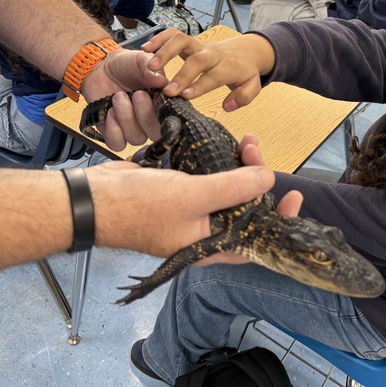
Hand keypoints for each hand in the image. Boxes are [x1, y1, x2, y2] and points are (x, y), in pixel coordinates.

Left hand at [80, 50, 169, 150]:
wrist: (101, 67)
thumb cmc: (125, 65)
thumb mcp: (141, 61)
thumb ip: (152, 70)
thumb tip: (163, 81)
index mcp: (163, 104)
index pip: (172, 120)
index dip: (167, 115)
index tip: (157, 99)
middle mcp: (151, 120)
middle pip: (155, 134)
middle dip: (145, 115)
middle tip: (137, 94)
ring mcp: (132, 128)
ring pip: (136, 139)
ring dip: (126, 118)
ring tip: (118, 96)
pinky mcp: (114, 133)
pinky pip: (117, 144)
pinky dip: (113, 130)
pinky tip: (110, 112)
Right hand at [88, 147, 300, 259]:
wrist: (92, 198)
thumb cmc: (138, 207)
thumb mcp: (192, 196)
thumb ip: (232, 188)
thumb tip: (268, 179)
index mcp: (210, 246)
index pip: (256, 239)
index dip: (278, 220)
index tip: (293, 196)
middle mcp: (204, 232)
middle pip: (244, 208)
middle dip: (256, 179)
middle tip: (256, 150)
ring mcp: (192, 212)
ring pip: (228, 190)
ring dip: (240, 166)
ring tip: (247, 140)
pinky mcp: (180, 192)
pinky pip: (209, 178)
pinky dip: (219, 162)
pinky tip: (228, 144)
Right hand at [142, 28, 275, 110]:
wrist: (245, 50)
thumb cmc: (244, 72)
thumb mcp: (252, 85)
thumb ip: (244, 96)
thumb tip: (227, 106)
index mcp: (227, 67)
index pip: (214, 76)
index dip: (199, 85)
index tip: (184, 95)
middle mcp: (212, 54)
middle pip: (196, 59)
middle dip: (181, 74)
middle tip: (166, 90)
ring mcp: (200, 45)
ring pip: (182, 40)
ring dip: (165, 51)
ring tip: (150, 66)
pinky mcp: (190, 41)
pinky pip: (174, 34)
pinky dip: (160, 38)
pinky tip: (146, 49)